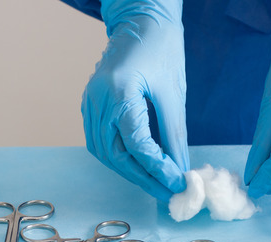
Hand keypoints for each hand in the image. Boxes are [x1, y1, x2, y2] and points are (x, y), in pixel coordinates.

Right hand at [82, 0, 187, 200]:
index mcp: (120, 92)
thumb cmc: (161, 48)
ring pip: (104, 152)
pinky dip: (119, 156)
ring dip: (129, 171)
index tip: (177, 183)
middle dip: (142, 178)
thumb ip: (174, 134)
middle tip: (167, 192)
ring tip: (155, 182)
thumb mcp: (173, 93)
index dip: (157, 169)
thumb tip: (180, 169)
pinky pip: (100, 141)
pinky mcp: (90, 105)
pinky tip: (138, 164)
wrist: (139, 20)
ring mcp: (90, 103)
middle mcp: (98, 100)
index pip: (136, 144)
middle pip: (115, 154)